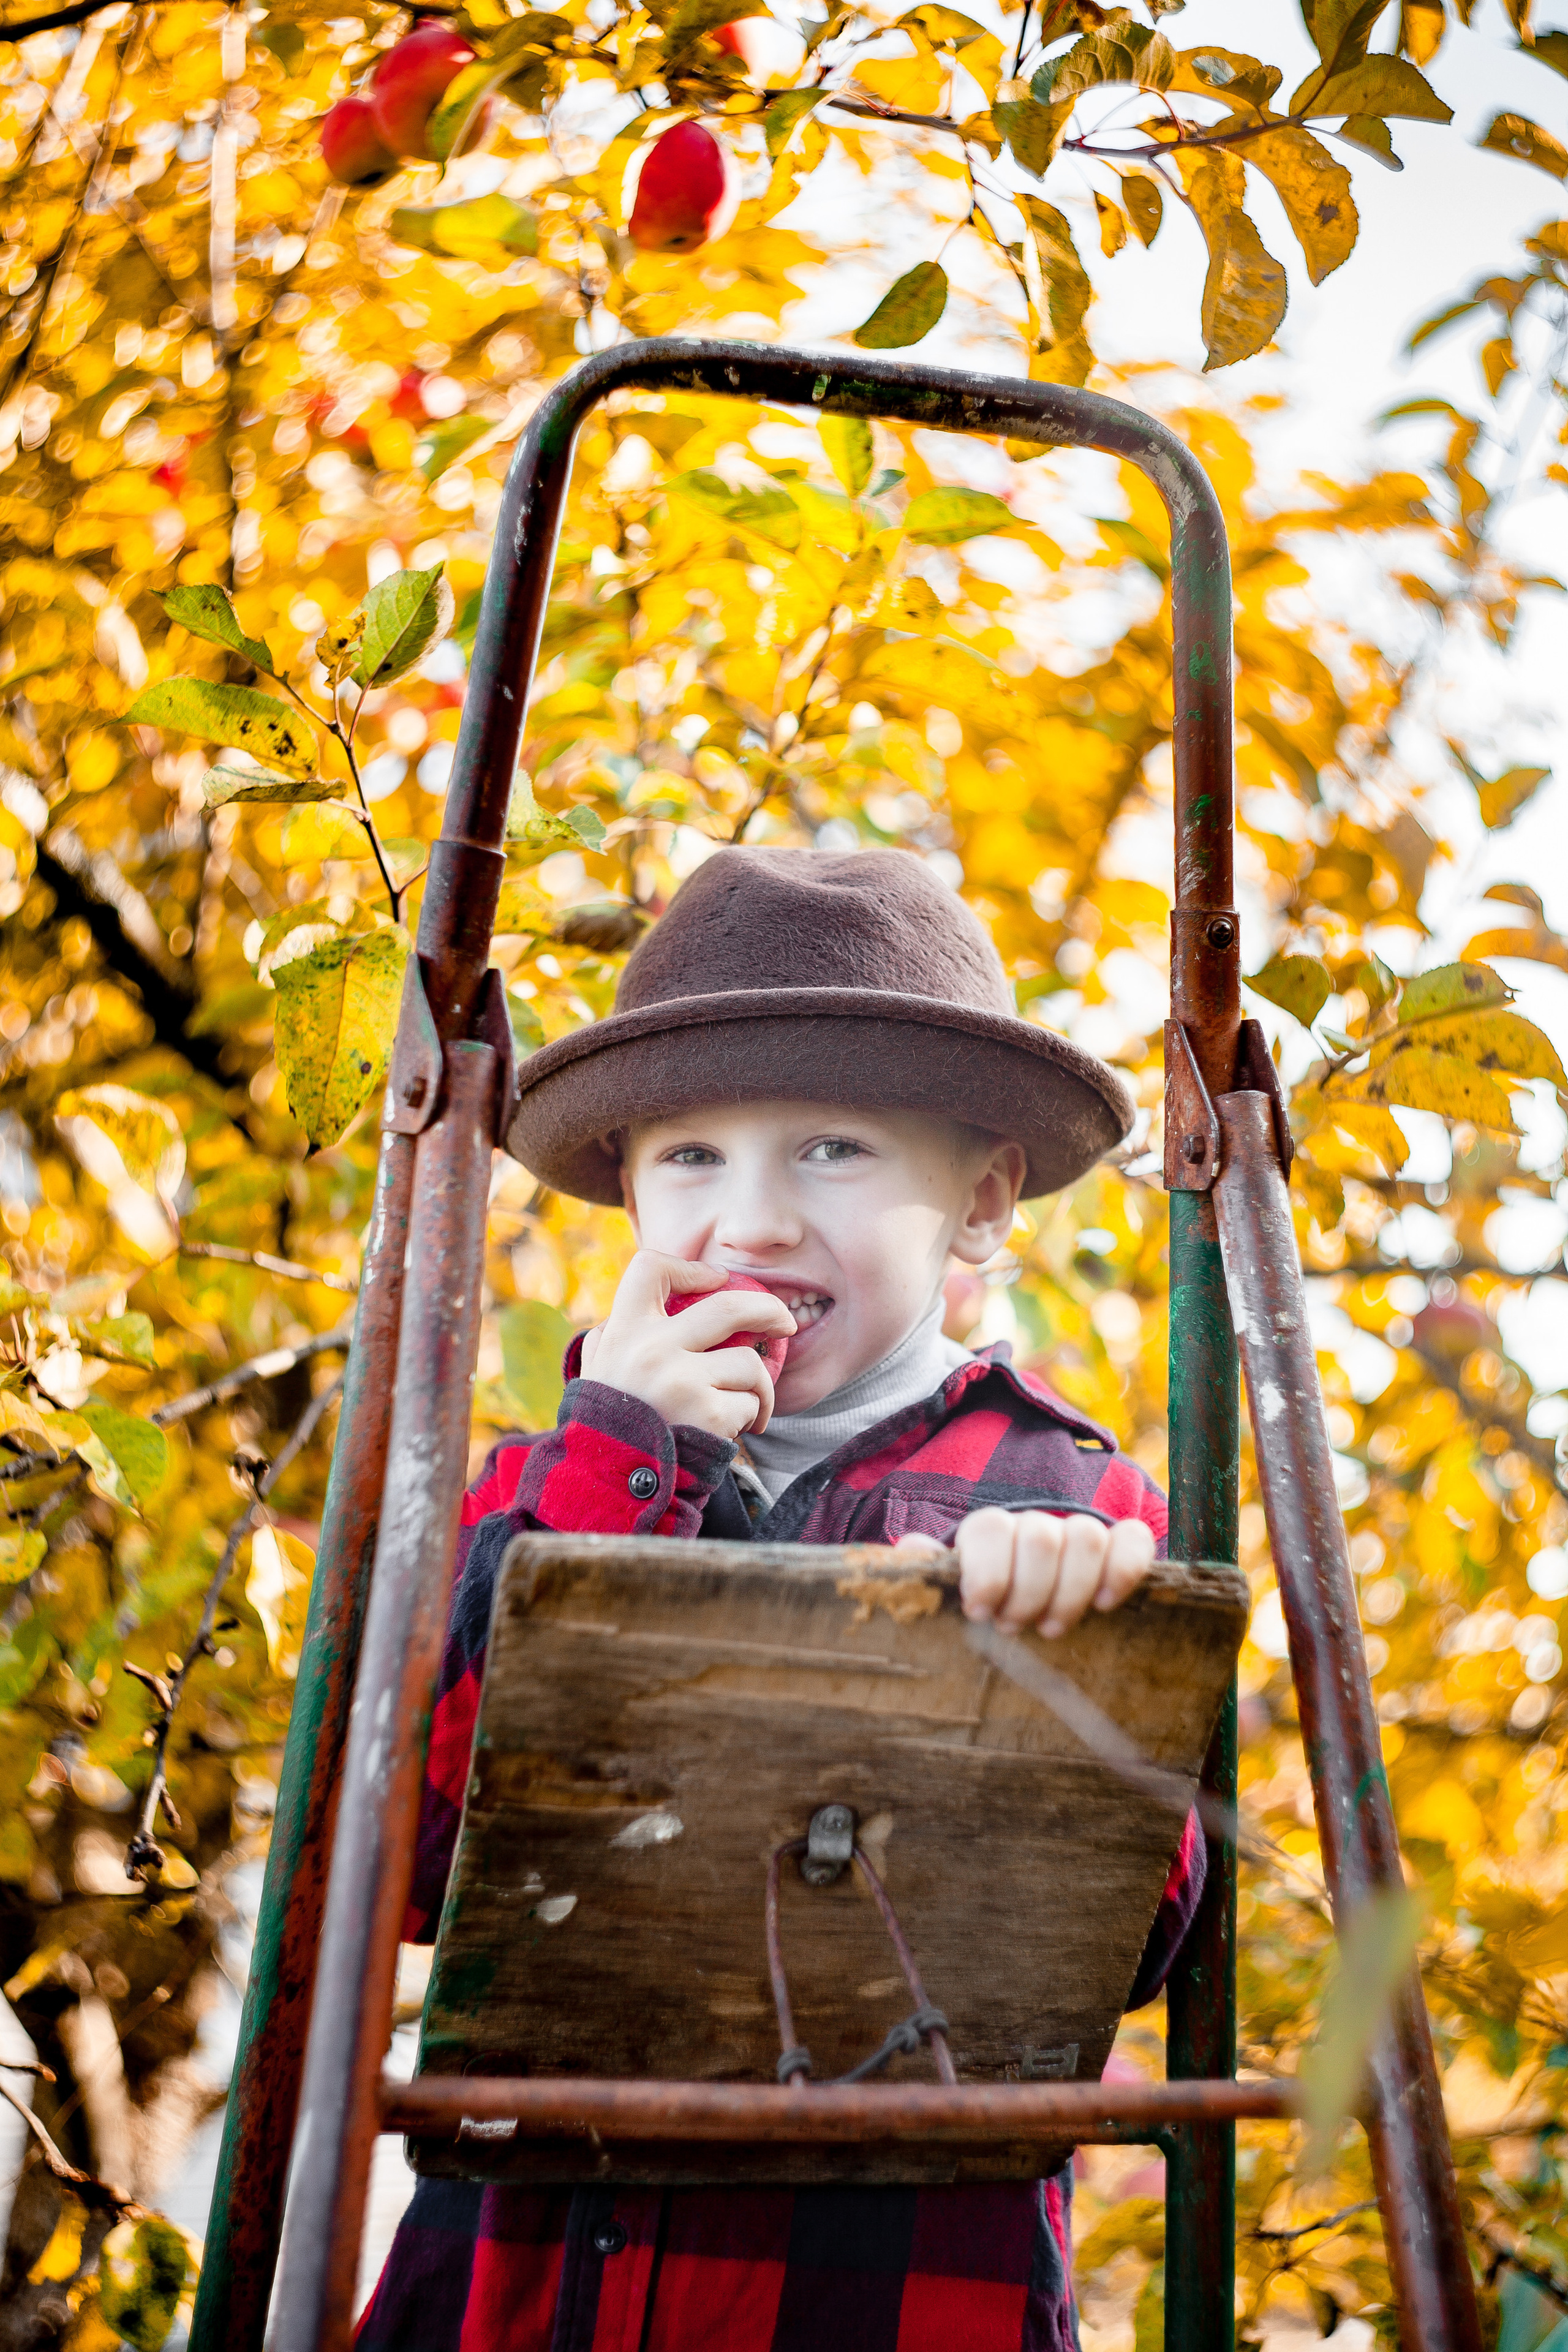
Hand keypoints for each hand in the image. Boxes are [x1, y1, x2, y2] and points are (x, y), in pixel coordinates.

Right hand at [577, 1251, 795, 1441]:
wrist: (612, 1483)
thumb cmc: (610, 1422)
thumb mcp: (599, 1369)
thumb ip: (616, 1335)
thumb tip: (654, 1301)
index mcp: (623, 1330)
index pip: (651, 1268)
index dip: (691, 1267)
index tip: (717, 1280)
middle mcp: (651, 1348)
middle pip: (728, 1305)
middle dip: (769, 1309)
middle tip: (786, 1322)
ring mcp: (681, 1380)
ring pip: (749, 1362)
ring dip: (759, 1386)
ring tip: (748, 1405)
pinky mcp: (708, 1413)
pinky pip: (750, 1403)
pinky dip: (749, 1417)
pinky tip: (731, 1429)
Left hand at [893, 1508, 1154, 1637]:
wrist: (1032, 1607)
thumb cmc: (988, 1608)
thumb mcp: (954, 1595)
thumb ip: (933, 1572)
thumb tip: (909, 1549)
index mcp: (990, 1532)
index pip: (989, 1528)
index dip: (987, 1572)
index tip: (981, 1612)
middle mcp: (1035, 1524)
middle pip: (1040, 1536)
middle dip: (1029, 1591)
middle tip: (1015, 1627)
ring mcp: (1079, 1533)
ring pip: (1086, 1537)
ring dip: (1070, 1591)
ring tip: (1050, 1629)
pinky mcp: (1121, 1546)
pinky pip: (1134, 1539)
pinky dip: (1123, 1570)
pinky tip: (1105, 1605)